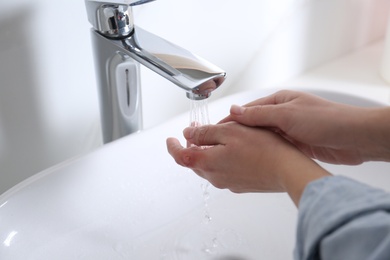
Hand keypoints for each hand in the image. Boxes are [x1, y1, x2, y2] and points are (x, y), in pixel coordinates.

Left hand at [166, 122, 329, 205]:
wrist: (287, 170)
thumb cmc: (262, 149)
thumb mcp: (230, 131)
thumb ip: (205, 133)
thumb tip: (188, 135)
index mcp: (208, 163)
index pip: (180, 157)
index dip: (173, 147)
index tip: (170, 139)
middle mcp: (215, 177)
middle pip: (194, 162)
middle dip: (191, 146)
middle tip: (195, 131)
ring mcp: (228, 182)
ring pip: (209, 166)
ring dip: (206, 152)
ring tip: (215, 137)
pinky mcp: (240, 184)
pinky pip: (223, 170)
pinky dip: (219, 159)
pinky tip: (231, 149)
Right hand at [221, 90, 380, 164]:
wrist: (353, 138)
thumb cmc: (326, 120)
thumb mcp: (287, 115)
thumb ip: (260, 114)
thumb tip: (234, 110)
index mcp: (278, 101)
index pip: (247, 111)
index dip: (229, 121)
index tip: (213, 130)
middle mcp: (281, 114)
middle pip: (252, 124)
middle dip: (235, 134)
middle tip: (218, 145)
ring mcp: (287, 130)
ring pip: (260, 137)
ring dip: (247, 144)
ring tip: (230, 153)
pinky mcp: (294, 144)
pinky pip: (272, 147)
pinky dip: (261, 151)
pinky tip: (251, 159)